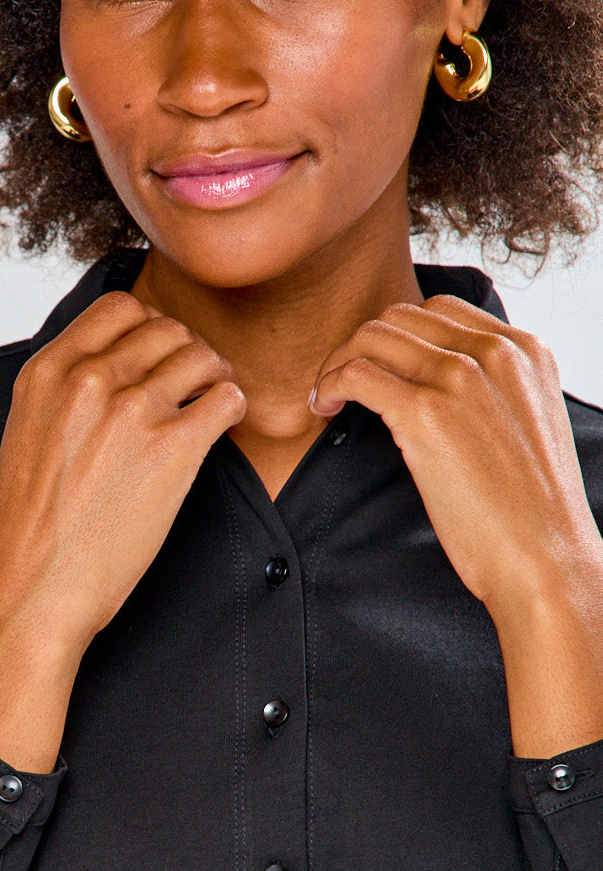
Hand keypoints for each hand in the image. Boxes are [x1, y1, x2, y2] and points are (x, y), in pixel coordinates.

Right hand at [0, 290, 245, 646]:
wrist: (35, 584)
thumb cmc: (33, 523)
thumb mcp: (29, 431)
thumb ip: (65, 388)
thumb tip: (113, 363)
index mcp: (48, 371)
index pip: (118, 307)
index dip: (149, 325)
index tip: (157, 353)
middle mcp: (88, 380)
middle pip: (166, 328)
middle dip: (186, 351)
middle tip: (194, 379)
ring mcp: (132, 411)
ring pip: (200, 356)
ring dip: (214, 374)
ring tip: (210, 399)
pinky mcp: (172, 448)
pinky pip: (226, 398)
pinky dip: (232, 406)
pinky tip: (221, 424)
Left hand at [308, 294, 602, 618]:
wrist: (545, 559)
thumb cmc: (530, 510)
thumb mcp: (524, 424)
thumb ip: (491, 389)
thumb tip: (431, 381)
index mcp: (525, 349)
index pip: (439, 311)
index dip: (395, 336)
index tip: (377, 367)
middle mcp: (496, 352)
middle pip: (400, 317)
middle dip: (362, 345)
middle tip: (343, 383)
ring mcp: (461, 378)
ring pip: (372, 337)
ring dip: (338, 363)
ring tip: (329, 397)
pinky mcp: (427, 413)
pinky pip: (356, 373)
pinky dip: (330, 384)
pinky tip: (325, 408)